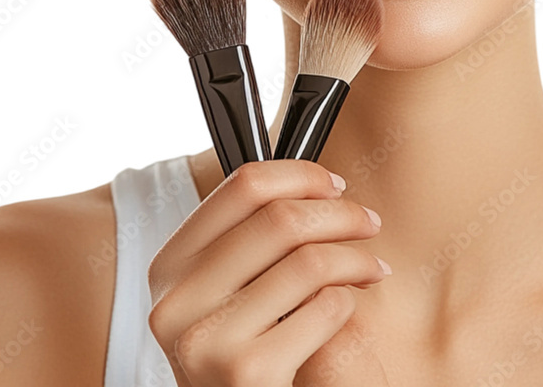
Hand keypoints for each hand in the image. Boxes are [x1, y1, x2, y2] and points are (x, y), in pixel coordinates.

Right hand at [147, 158, 390, 385]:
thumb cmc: (242, 352)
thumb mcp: (224, 291)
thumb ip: (246, 238)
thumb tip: (313, 182)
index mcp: (170, 266)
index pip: (243, 185)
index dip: (301, 175)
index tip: (335, 185)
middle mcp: (177, 301)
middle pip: (281, 218)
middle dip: (341, 214)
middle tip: (369, 223)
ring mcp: (207, 339)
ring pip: (309, 262)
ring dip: (356, 258)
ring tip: (372, 267)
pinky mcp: (246, 373)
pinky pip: (325, 309)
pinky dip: (348, 303)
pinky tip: (348, 309)